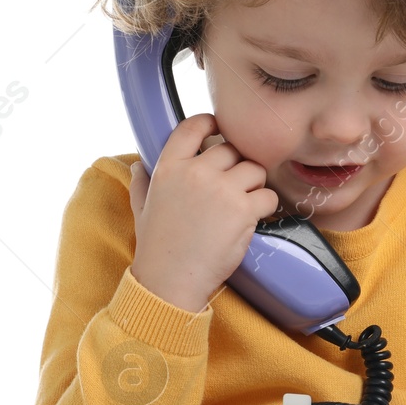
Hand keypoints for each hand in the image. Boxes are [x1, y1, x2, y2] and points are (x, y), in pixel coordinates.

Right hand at [127, 113, 281, 311]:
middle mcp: (194, 172)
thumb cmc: (157, 248)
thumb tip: (138, 165)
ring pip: (254, 169)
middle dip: (236, 166)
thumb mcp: (141, 208)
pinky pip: (268, 195)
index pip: (192, 127)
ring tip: (243, 204)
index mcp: (168, 168)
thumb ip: (141, 182)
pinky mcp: (243, 210)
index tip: (218, 127)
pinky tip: (254, 217)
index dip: (209, 123)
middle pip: (231, 149)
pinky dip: (265, 206)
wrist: (171, 281)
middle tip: (234, 187)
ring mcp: (221, 190)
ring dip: (254, 185)